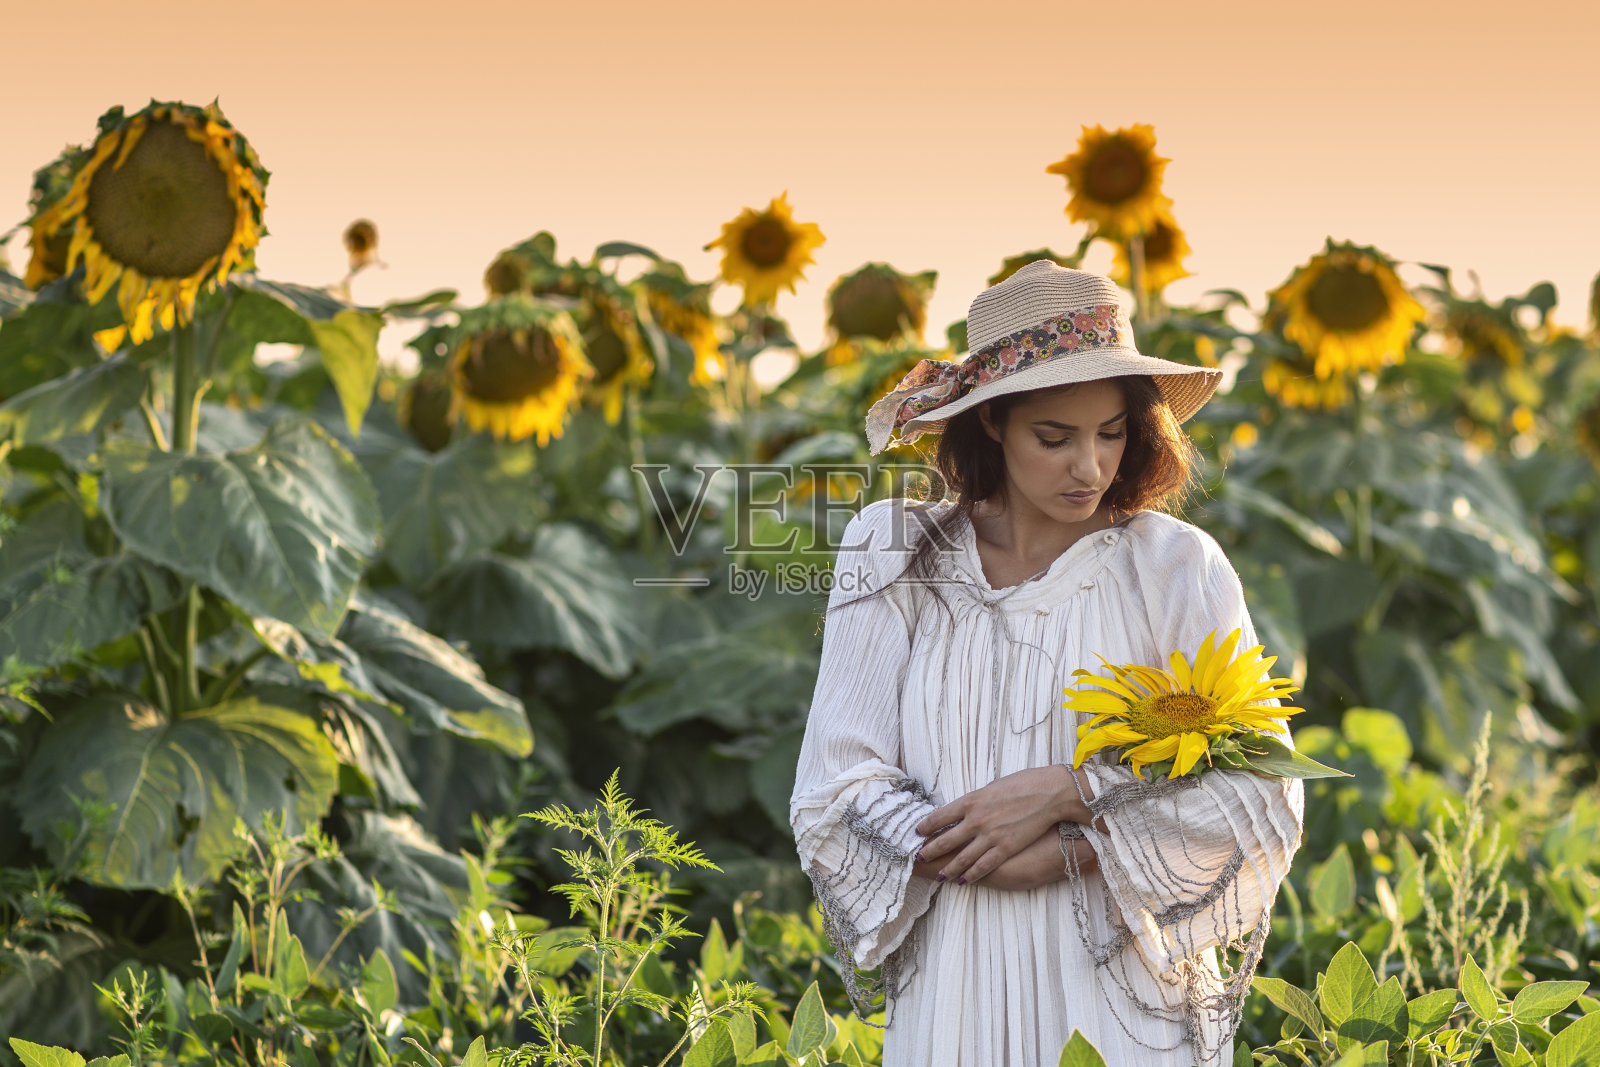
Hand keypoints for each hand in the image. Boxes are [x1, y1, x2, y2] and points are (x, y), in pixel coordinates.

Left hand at [912, 766, 1093, 884]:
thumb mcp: (991, 788)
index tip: (917, 833)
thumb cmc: (1022, 784)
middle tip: (919, 858)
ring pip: (961, 858)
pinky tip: (963, 881)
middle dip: (930, 851)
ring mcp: (989, 836)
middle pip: (945, 840)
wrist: (1048, 793)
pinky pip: (983, 866)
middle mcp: (975, 820)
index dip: (926, 827)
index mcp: (970, 801)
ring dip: (948, 869)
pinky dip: (971, 875)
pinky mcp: (1005, 848)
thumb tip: (964, 810)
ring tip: (939, 876)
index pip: (939, 817)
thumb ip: (976, 801)